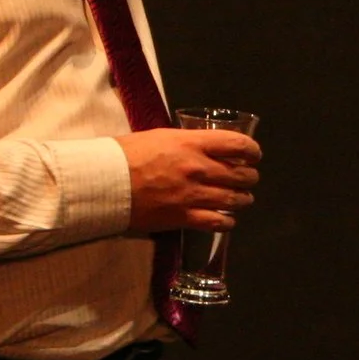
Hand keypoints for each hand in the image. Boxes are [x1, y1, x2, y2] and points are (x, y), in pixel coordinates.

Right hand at [118, 128, 259, 233]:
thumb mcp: (160, 136)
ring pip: (234, 200)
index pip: (237, 144)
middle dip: (249, 176)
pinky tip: (227, 219)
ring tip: (242, 198)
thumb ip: (186, 142)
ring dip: (242, 199)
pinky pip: (217, 222)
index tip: (254, 154)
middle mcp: (198, 169)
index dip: (252, 150)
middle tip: (248, 177)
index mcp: (192, 143)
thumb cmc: (126, 154)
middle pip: (241, 174)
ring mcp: (192, 195)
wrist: (104, 182)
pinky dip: (227, 221)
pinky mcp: (183, 218)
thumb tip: (202, 146)